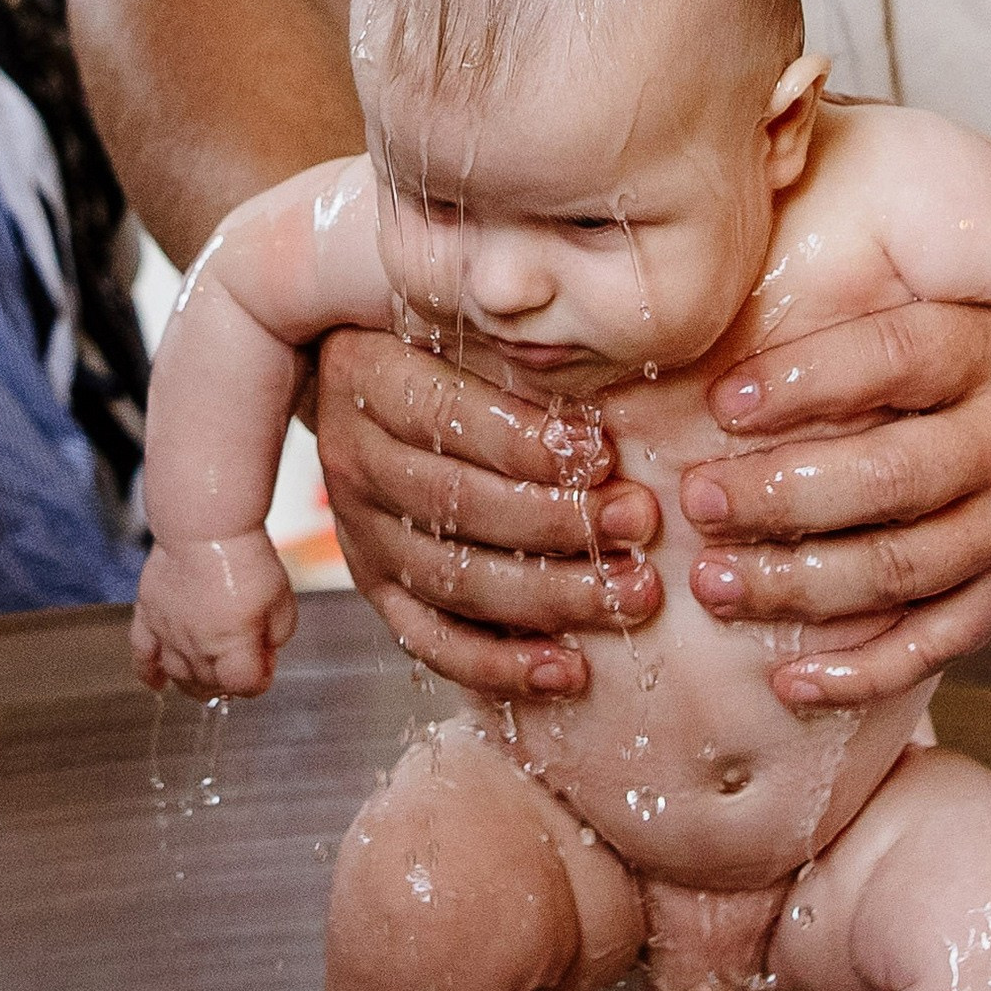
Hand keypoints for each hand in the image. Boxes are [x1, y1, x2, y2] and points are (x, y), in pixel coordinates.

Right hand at [131, 530, 297, 698]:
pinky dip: (148, 673)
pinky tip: (157, 683)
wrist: (204, 525)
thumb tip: (265, 653)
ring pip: (178, 676)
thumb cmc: (245, 557)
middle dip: (228, 680)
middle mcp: (197, 647)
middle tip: (237, 665)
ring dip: (194, 683)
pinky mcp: (148, 615)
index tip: (265, 664)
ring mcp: (168, 633)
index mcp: (232, 646)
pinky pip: (141, 655)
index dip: (260, 680)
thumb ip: (277, 635)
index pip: (245, 686)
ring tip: (207, 679)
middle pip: (211, 683)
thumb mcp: (281, 599)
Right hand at [315, 326, 661, 698]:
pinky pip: (431, 641)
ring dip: (550, 594)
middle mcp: (353, 458)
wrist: (380, 384)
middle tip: (638, 521)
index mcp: (368, 376)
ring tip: (632, 593)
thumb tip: (613, 355)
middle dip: (556, 519)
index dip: (523, 441)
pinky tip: (567, 670)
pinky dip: (499, 665)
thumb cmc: (454, 344)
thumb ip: (519, 339)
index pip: (440, 414)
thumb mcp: (471, 319)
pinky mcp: (376, 590)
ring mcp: (360, 533)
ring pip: (451, 578)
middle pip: (453, 503)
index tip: (603, 452)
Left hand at [683, 302, 990, 709]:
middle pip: (893, 475)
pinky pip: (940, 645)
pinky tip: (789, 682)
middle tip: (698, 501)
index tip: (721, 402)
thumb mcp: (902, 261)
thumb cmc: (940, 313)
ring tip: (713, 585)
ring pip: (906, 568)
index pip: (895, 357)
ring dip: (801, 587)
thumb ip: (830, 269)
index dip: (803, 380)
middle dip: (782, 495)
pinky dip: (863, 674)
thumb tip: (721, 293)